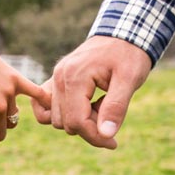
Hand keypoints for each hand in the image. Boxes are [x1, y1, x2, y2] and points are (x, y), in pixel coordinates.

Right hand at [31, 36, 151, 148]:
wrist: (123, 33)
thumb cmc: (130, 54)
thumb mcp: (130, 80)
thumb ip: (116, 107)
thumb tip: (106, 135)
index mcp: (75, 77)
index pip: (76, 122)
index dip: (95, 137)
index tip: (114, 142)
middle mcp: (59, 78)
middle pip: (66, 124)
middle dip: (90, 128)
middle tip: (109, 112)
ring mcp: (55, 79)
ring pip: (58, 120)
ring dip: (80, 121)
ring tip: (100, 104)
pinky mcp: (56, 81)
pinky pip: (45, 109)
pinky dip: (64, 115)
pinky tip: (85, 108)